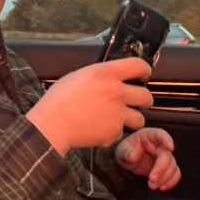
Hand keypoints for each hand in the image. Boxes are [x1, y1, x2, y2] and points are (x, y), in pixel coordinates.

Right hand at [26, 57, 151, 154]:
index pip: (138, 65)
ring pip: (140, 119)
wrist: (53, 124)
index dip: (145, 70)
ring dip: (132, 119)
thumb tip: (108, 77)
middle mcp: (116, 92)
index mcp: (106, 74)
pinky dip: (112, 133)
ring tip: (120, 119)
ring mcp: (117, 113)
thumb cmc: (59, 100)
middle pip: (146, 96)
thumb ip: (99, 76)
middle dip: (145, 100)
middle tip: (139, 102)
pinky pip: (120, 132)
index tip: (144, 75)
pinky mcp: (114, 132)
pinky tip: (99, 129)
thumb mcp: (78, 76)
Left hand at [115, 127, 180, 190]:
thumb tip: (133, 155)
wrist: (127, 162)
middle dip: (161, 169)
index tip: (171, 148)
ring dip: (164, 178)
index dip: (167, 140)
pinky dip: (171, 181)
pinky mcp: (167, 167)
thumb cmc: (126, 151)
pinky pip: (175, 173)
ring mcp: (165, 156)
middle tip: (151, 179)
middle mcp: (159, 145)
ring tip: (151, 185)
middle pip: (167, 155)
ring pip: (172, 166)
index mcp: (149, 136)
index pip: (160, 134)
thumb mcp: (122, 150)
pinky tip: (162, 187)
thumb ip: (127, 152)